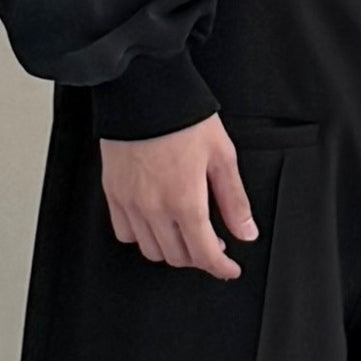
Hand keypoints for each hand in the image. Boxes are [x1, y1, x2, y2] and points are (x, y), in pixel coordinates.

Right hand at [100, 115, 257, 278]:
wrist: (143, 92)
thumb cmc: (184, 118)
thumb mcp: (222, 156)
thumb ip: (234, 200)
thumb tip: (246, 232)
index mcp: (186, 201)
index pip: (205, 253)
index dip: (221, 268)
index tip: (230, 269)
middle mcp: (155, 208)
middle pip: (178, 257)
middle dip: (199, 257)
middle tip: (212, 243)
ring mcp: (130, 203)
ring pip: (151, 250)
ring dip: (172, 249)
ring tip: (185, 232)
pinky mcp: (113, 194)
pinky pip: (125, 232)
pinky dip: (142, 236)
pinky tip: (157, 222)